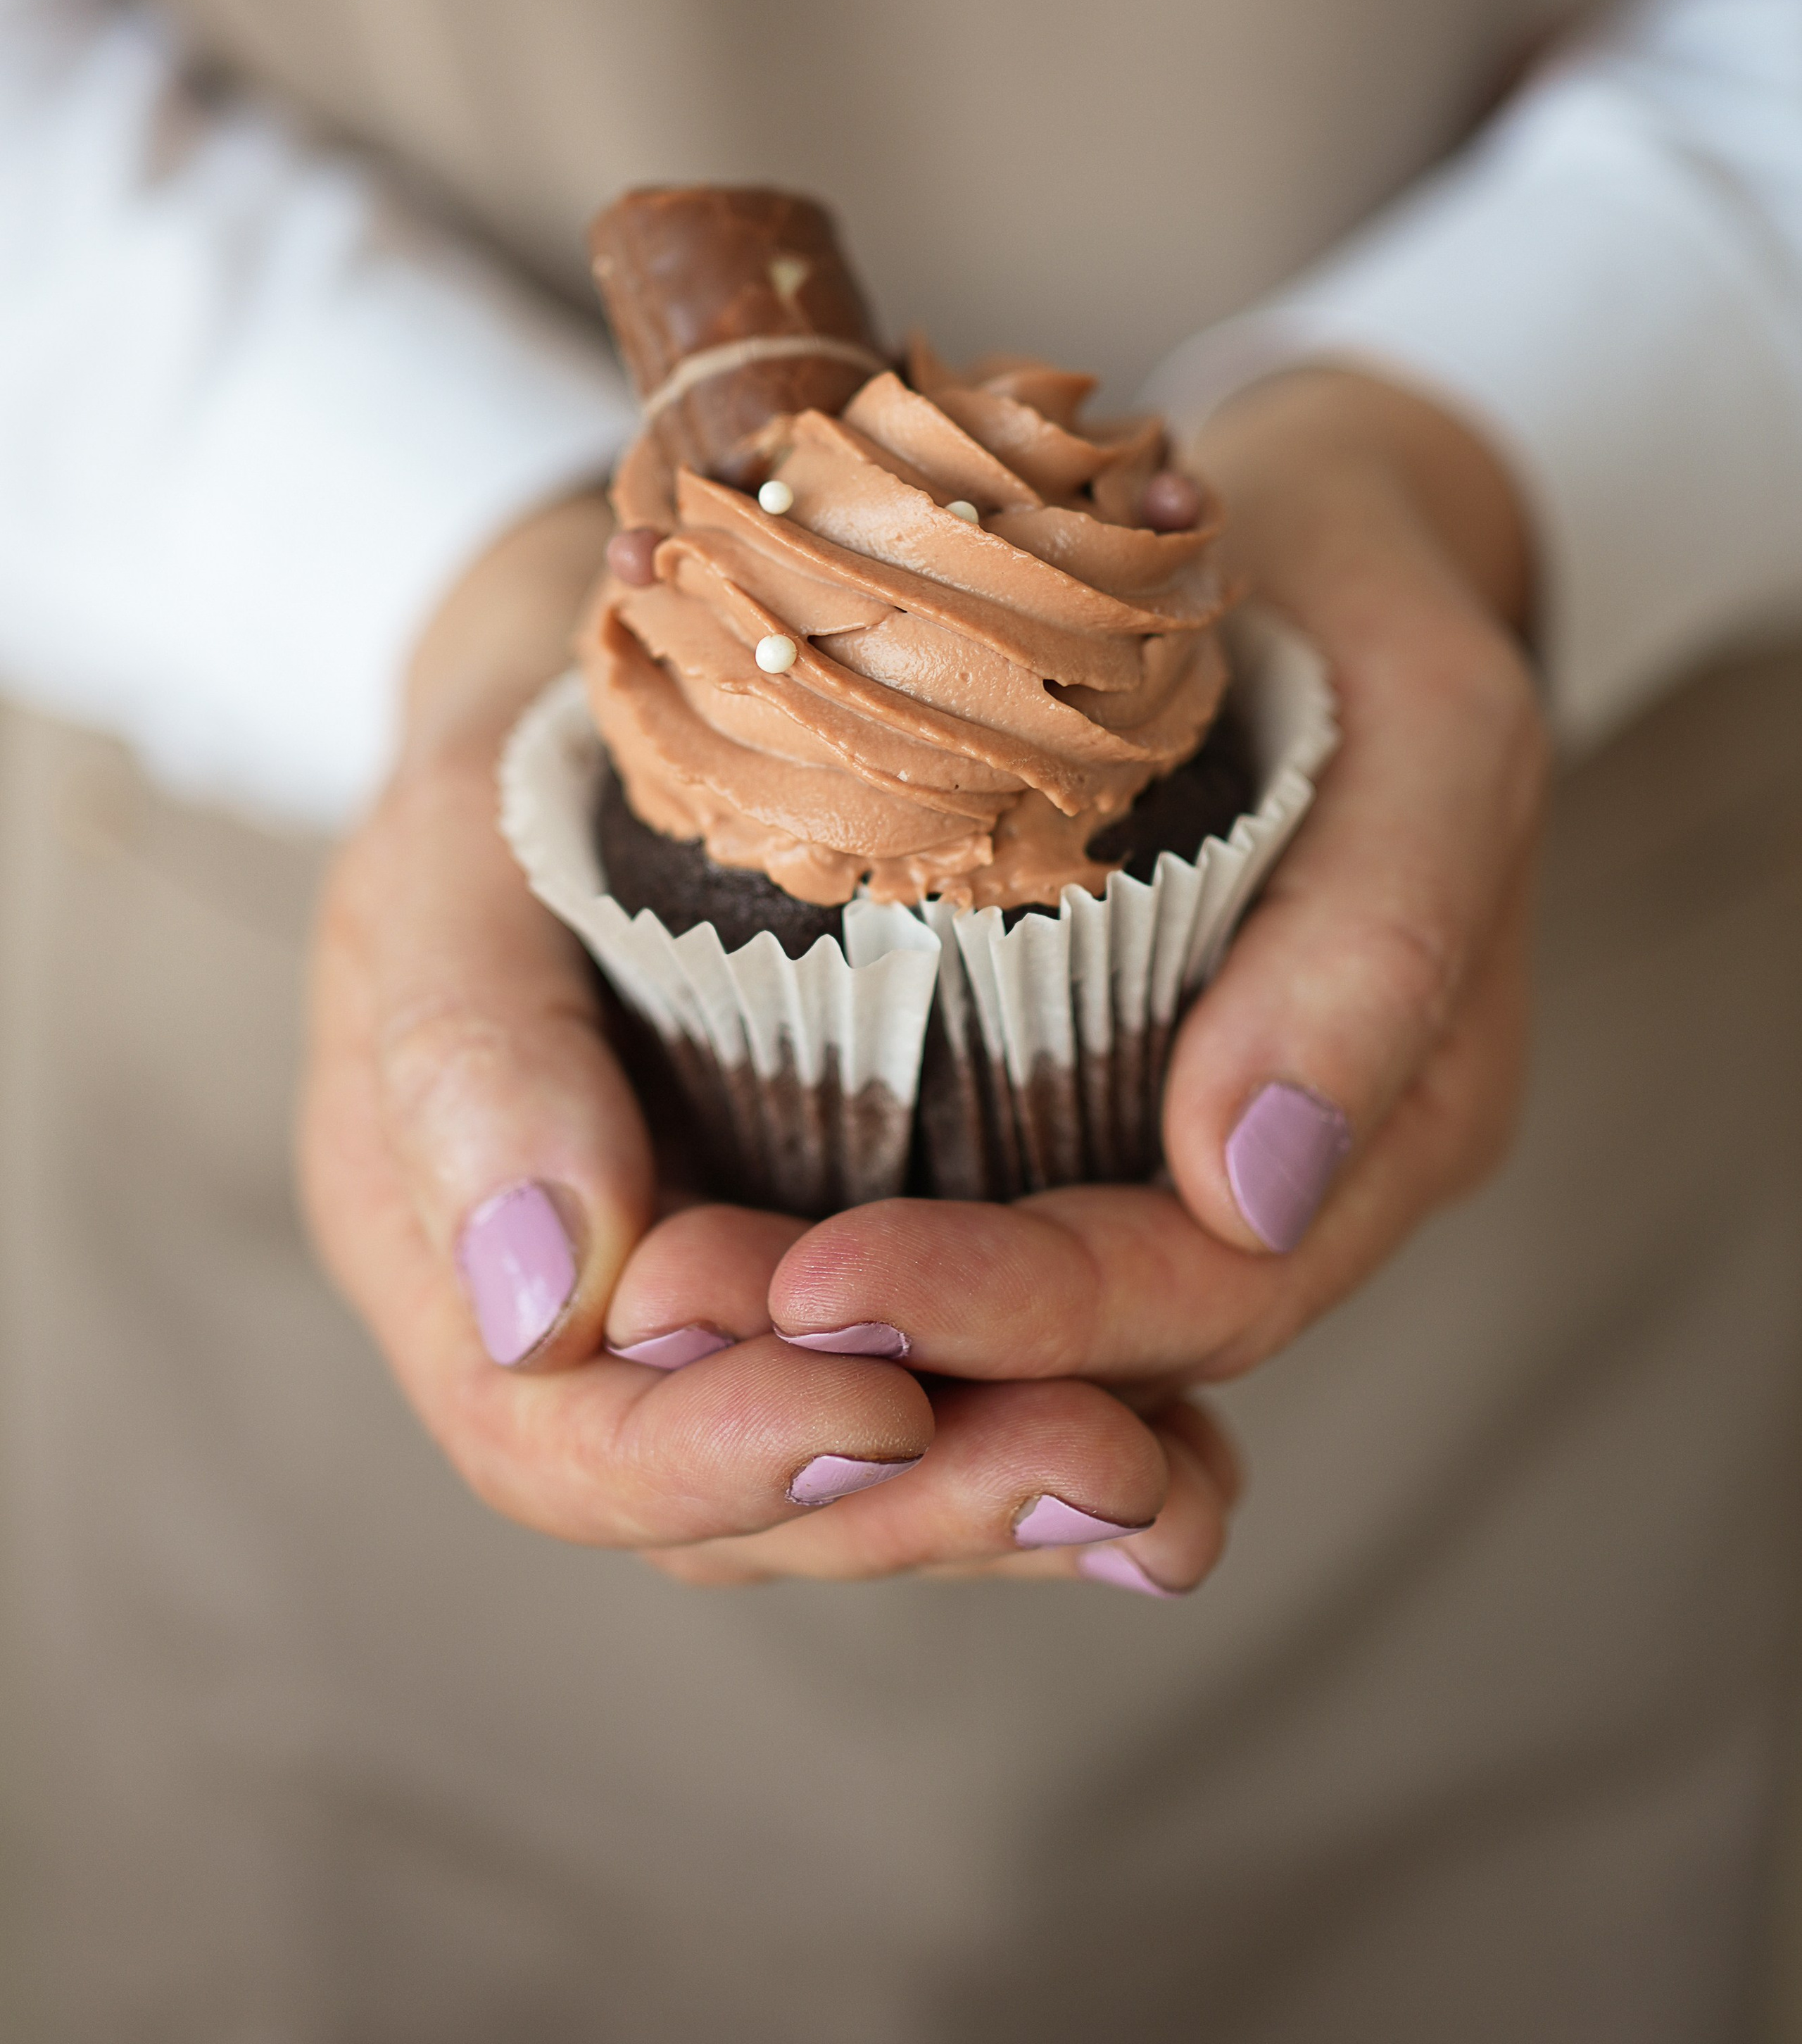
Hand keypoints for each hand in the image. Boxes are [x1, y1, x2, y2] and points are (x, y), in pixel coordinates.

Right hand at [299, 491, 1237, 1593]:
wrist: (647, 677)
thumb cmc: (531, 747)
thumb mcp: (459, 846)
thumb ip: (471, 1055)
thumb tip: (544, 1307)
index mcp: (443, 1247)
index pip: (556, 1442)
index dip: (713, 1462)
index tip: (884, 1406)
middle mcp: (587, 1320)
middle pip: (735, 1503)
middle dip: (919, 1501)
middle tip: (1105, 1466)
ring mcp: (728, 1308)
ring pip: (860, 1478)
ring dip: (1016, 1497)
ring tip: (1173, 1490)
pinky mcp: (858, 1261)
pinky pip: (950, 1396)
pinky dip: (1059, 1421)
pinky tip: (1185, 1452)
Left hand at [628, 369, 1548, 1393]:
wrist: (1295, 523)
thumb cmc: (1362, 585)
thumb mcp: (1422, 710)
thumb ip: (1381, 937)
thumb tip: (1248, 1188)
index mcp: (1412, 1114)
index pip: (1212, 1287)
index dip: (1025, 1319)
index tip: (816, 1291)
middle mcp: (1299, 1169)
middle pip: (1100, 1348)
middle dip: (895, 1355)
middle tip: (677, 1313)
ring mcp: (1190, 1137)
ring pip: (1028, 1319)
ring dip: (846, 1335)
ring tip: (658, 1300)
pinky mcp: (1078, 1083)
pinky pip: (975, 1209)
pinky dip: (850, 1240)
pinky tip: (711, 1239)